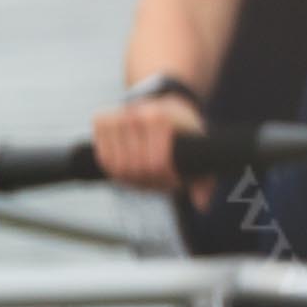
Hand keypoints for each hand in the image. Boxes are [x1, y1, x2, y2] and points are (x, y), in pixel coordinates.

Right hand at [91, 94, 205, 193]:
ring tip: (148, 175)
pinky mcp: (101, 119)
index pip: (156, 165)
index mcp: (160, 117)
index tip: (178, 180)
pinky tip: (131, 166)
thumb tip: (203, 206)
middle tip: (162, 180)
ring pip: (117, 166)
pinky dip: (114, 169)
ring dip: (132, 179)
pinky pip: (103, 157)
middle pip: (135, 169)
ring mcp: (116, 116)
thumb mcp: (200, 147)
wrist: (165, 100)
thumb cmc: (184, 129)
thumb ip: (205, 179)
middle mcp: (135, 114)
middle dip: (150, 182)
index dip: (167, 180)